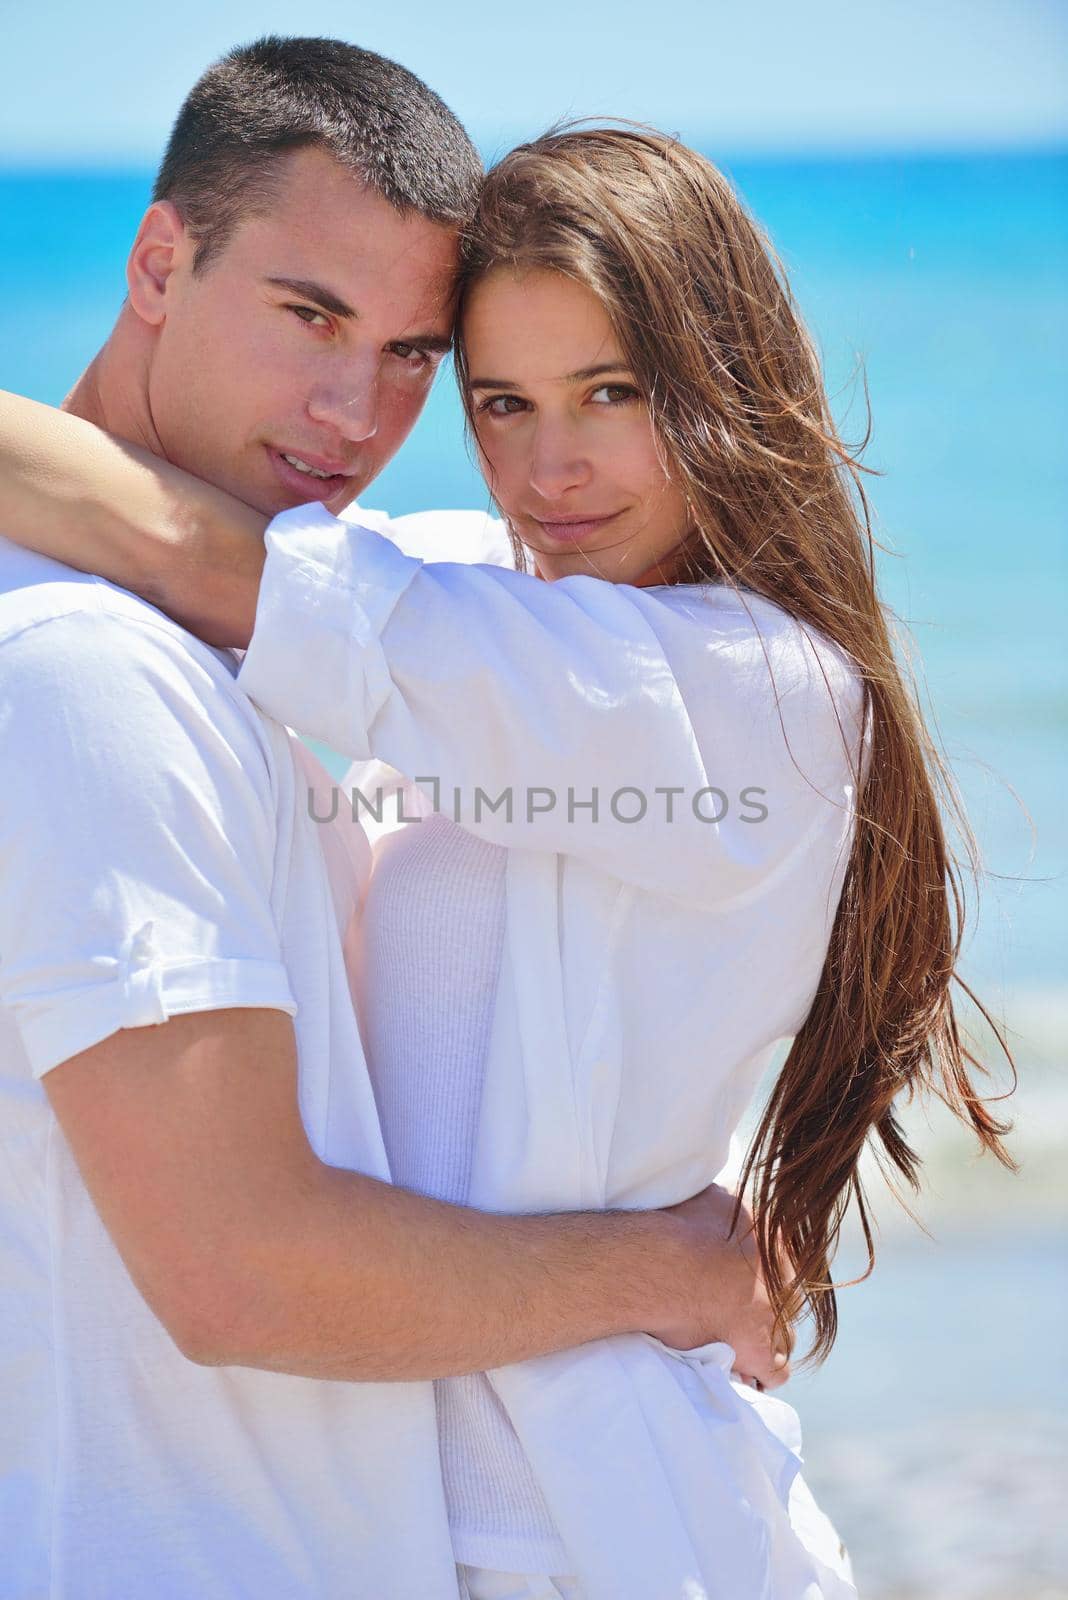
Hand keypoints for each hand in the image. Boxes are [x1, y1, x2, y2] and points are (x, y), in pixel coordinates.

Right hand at [651, 1182, 792, 1391]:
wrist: (659, 1263)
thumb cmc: (677, 1226)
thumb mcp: (715, 1197)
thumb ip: (736, 1207)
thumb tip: (736, 1205)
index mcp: (774, 1238)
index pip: (785, 1265)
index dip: (765, 1278)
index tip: (745, 1284)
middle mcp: (782, 1276)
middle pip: (788, 1300)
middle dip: (766, 1306)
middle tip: (738, 1311)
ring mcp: (772, 1314)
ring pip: (785, 1335)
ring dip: (767, 1339)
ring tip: (741, 1341)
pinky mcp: (757, 1349)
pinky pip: (776, 1370)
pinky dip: (764, 1372)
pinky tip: (749, 1371)